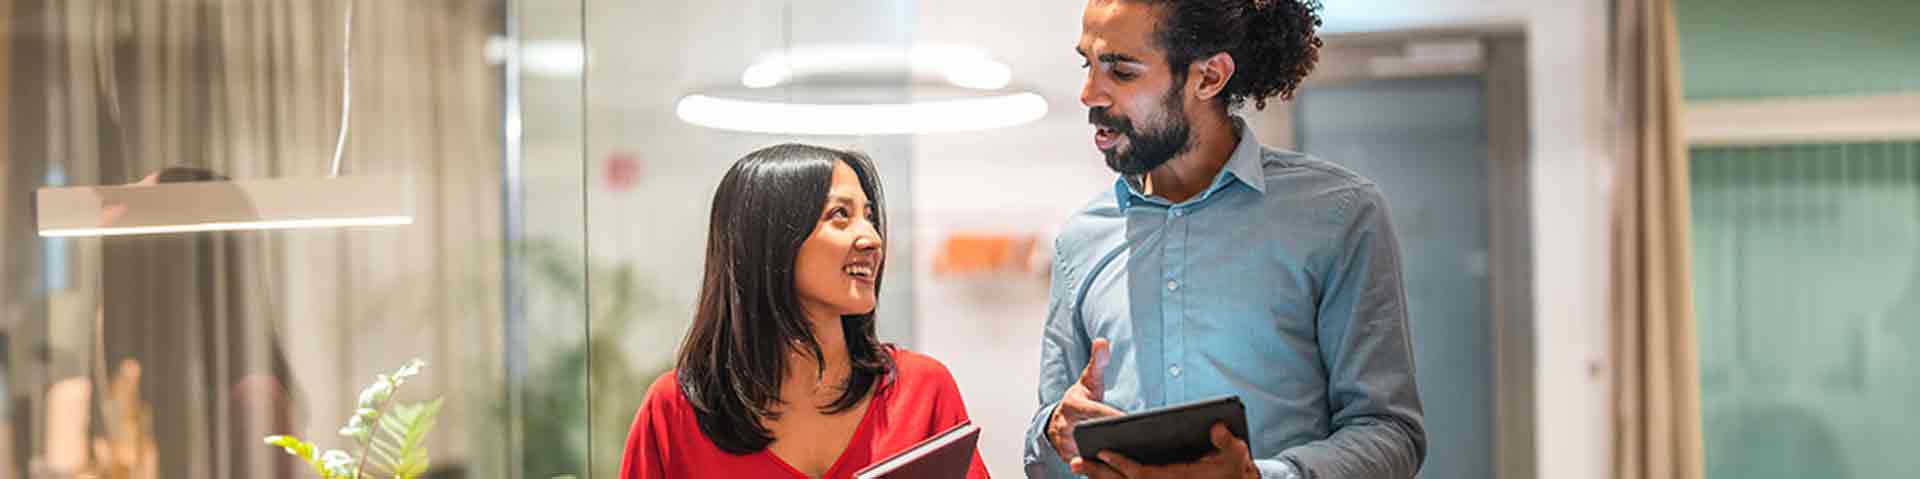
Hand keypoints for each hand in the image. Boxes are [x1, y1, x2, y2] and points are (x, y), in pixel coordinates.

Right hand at [1048, 338, 1124, 461]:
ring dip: (1104, 454)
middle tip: (1132, 439)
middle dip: (1109, 437)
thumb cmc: (1079, 399)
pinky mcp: (1068, 457)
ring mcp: (1065, 443)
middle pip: (1090, 433)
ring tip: (1127, 455)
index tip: (1127, 418)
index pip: (1094, 410)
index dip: (1111, 415)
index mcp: (1072, 404)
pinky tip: (1116, 466)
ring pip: (1086, 451)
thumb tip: (1103, 341)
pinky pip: (1084, 464)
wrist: (1058, 420)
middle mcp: (1064, 425)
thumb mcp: (1088, 379)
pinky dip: (1098, 466)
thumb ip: (1098, 362)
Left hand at [1071, 423, 1257, 478]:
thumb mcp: (1236, 453)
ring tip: (1077, 464)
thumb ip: (1227, 441)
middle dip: (1099, 473)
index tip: (1103, 451)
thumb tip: (1216, 427)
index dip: (1122, 464)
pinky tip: (1094, 473)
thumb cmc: (1235, 469)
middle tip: (1075, 461)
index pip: (1144, 475)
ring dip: (1099, 478)